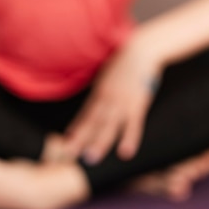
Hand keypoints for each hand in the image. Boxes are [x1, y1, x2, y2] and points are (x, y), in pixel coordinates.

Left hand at [64, 36, 161, 164]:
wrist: (142, 50)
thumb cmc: (125, 63)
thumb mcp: (108, 75)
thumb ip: (102, 90)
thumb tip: (94, 101)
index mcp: (100, 91)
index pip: (85, 113)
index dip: (76, 128)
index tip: (65, 142)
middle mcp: (108, 98)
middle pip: (93, 121)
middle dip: (81, 138)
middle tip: (70, 154)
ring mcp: (122, 102)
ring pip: (109, 125)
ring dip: (100, 142)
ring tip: (91, 158)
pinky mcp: (138, 104)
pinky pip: (133, 124)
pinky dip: (130, 138)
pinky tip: (125, 152)